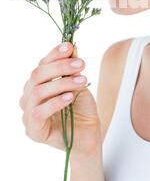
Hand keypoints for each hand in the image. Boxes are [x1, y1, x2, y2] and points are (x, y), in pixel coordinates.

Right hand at [20, 42, 101, 158]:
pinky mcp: (33, 130)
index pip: (42, 64)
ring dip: (62, 83)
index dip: (54, 54)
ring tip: (82, 80)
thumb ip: (72, 67)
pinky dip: (55, 102)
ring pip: (38, 91)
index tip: (70, 47)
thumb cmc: (81, 108)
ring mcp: (28, 114)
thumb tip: (72, 46)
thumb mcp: (79, 83)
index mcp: (38, 83)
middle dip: (60, 66)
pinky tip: (70, 96)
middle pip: (37, 75)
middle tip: (81, 64)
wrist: (89, 134)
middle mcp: (29, 96)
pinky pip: (38, 113)